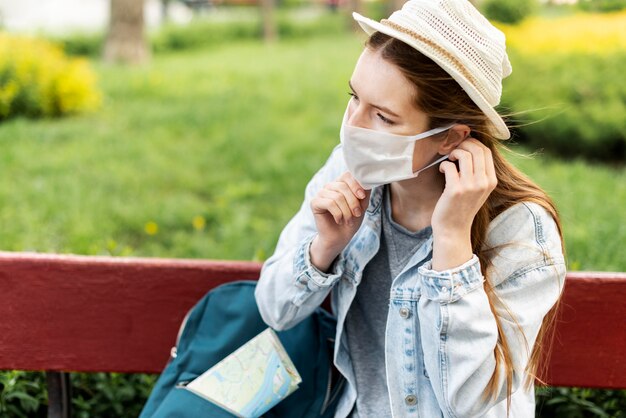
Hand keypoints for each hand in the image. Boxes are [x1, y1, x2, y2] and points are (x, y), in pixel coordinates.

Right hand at [309, 172, 370, 271]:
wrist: (339, 238)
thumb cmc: (351, 221)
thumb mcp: (361, 206)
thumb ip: (364, 193)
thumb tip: (367, 181)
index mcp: (341, 184)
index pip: (347, 175)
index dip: (356, 184)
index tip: (362, 197)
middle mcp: (330, 186)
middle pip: (343, 187)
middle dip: (353, 202)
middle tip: (357, 214)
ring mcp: (321, 193)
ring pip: (337, 197)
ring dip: (346, 211)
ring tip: (349, 220)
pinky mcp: (315, 202)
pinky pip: (329, 203)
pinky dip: (338, 214)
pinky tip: (339, 220)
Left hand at [431, 138, 496, 269]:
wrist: (453, 230)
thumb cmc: (462, 207)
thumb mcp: (477, 190)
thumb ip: (478, 172)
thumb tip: (470, 148)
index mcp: (491, 181)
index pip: (486, 151)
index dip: (473, 142)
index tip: (462, 144)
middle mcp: (484, 182)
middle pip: (476, 149)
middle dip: (462, 144)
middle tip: (452, 149)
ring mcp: (470, 186)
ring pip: (464, 155)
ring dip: (453, 152)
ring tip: (449, 159)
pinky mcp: (455, 190)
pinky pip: (450, 166)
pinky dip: (444, 165)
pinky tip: (442, 170)